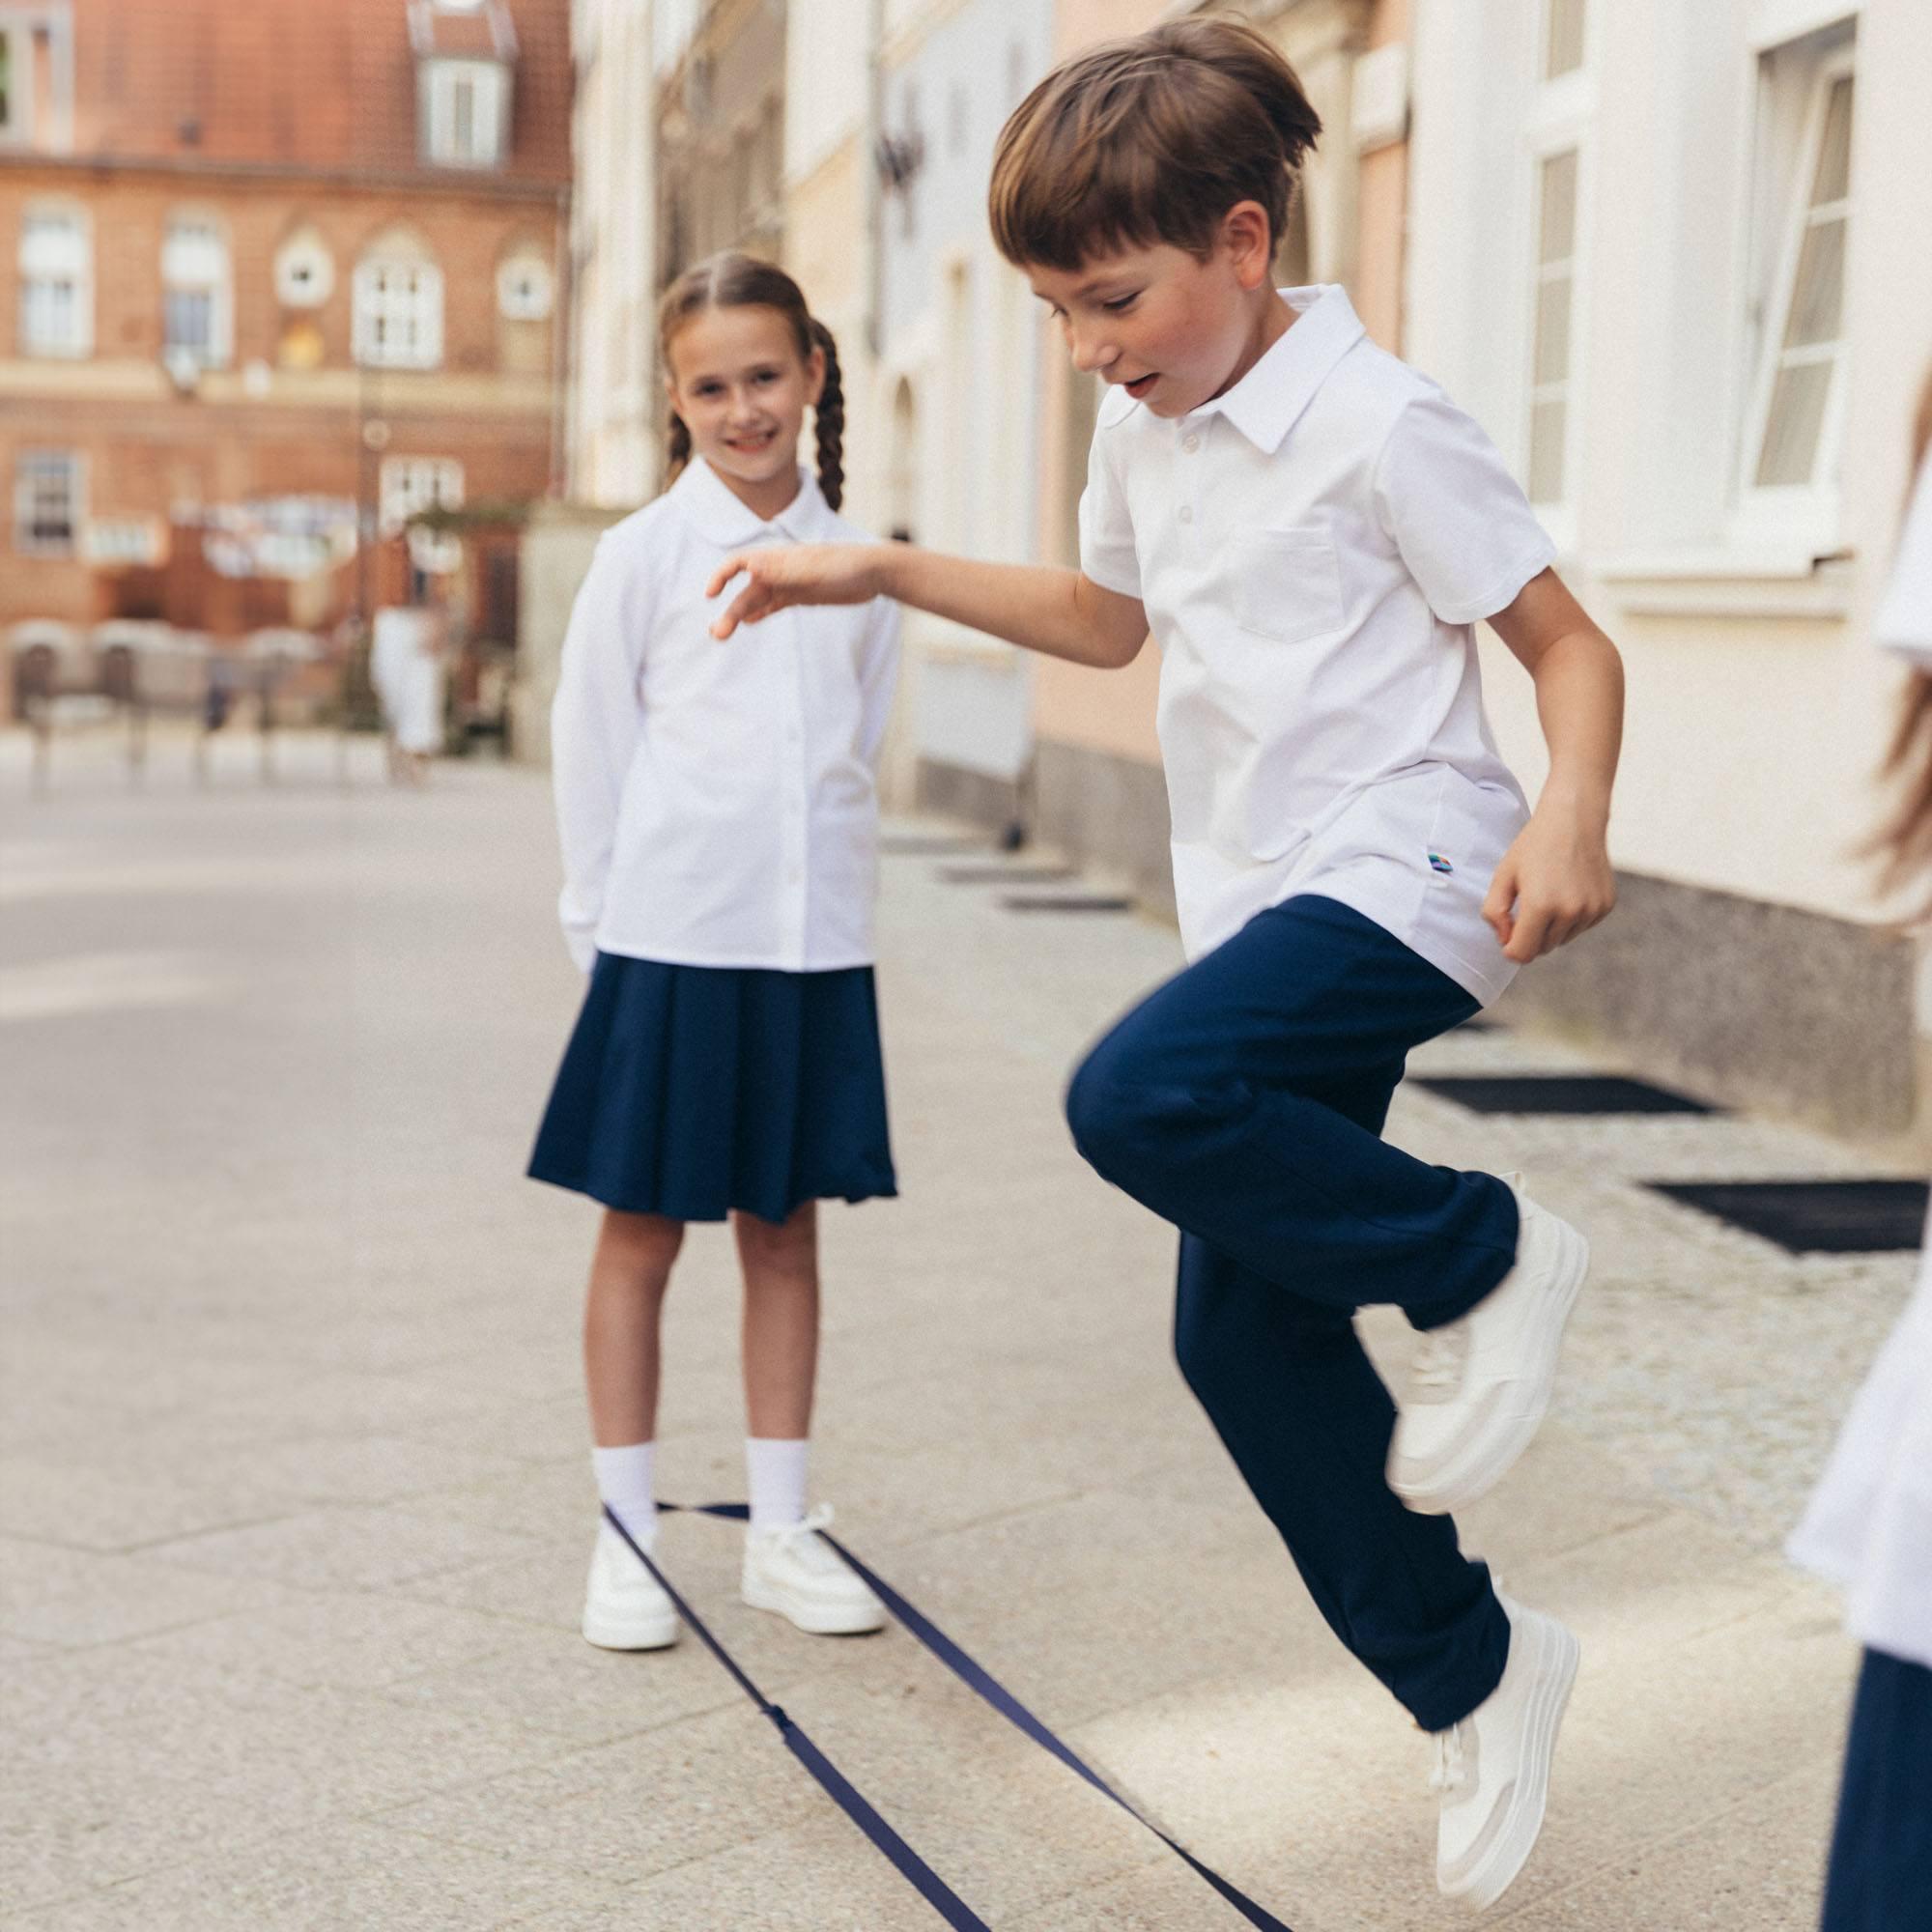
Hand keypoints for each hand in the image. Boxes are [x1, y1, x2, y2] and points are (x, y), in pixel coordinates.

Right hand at [706, 544, 885, 637]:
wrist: (873, 572)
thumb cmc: (844, 565)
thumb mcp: (812, 570)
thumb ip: (782, 570)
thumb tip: (751, 568)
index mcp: (778, 558)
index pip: (739, 563)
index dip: (721, 576)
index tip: (711, 594)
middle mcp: (779, 570)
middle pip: (745, 591)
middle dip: (729, 611)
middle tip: (716, 635)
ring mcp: (789, 584)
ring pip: (757, 600)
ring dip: (739, 615)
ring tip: (722, 635)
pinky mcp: (801, 595)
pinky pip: (774, 604)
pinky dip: (760, 613)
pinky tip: (749, 623)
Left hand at [1482, 804, 1616, 962]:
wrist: (1574, 819)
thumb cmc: (1533, 847)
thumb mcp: (1503, 875)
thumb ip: (1495, 913)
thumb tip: (1505, 942)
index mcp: (1540, 906)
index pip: (1522, 953)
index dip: (1510, 949)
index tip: (1507, 936)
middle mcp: (1570, 912)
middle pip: (1542, 949)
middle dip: (1530, 936)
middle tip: (1527, 905)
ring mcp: (1591, 910)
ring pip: (1562, 939)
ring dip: (1551, 928)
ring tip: (1548, 893)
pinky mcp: (1606, 906)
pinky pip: (1581, 927)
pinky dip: (1571, 918)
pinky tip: (1568, 890)